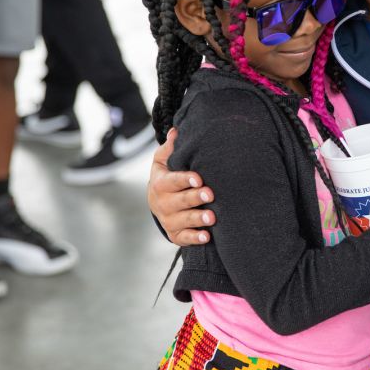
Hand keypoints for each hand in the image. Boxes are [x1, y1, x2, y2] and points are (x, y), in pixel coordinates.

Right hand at [147, 127, 214, 245]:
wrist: (158, 202)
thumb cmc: (166, 177)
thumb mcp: (163, 161)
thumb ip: (170, 148)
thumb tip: (176, 131)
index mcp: (160, 184)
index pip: (172, 181)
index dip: (184, 179)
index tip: (198, 178)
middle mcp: (162, 203)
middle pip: (179, 201)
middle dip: (194, 198)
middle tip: (210, 194)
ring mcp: (169, 220)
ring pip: (183, 220)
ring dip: (197, 219)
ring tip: (211, 217)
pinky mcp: (175, 234)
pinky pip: (184, 238)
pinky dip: (194, 238)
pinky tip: (207, 236)